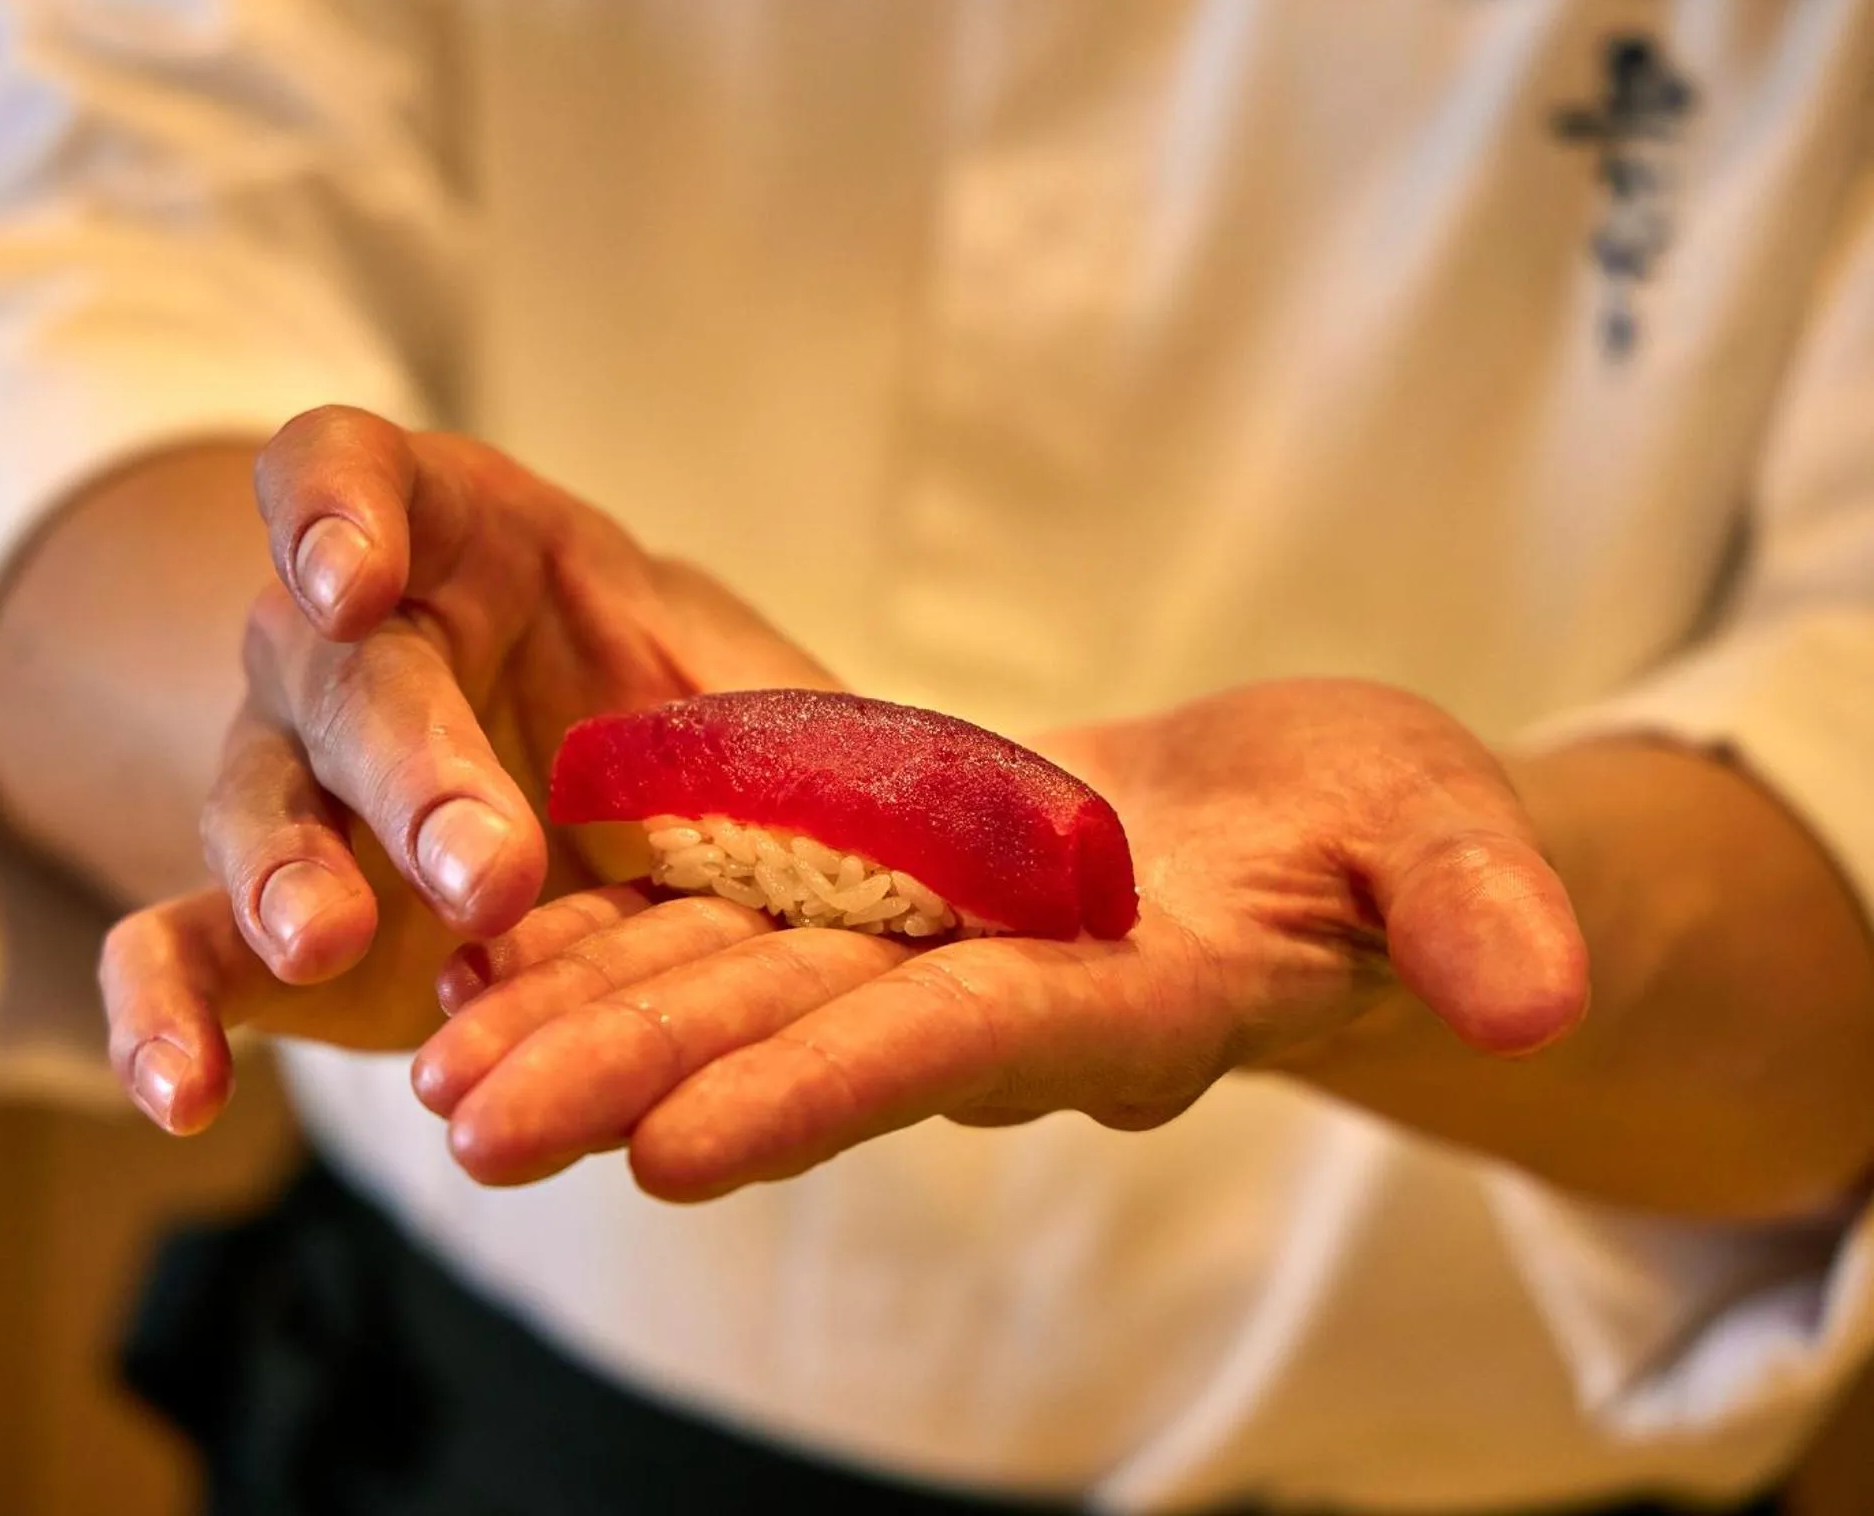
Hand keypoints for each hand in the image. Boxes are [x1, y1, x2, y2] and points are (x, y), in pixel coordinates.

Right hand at [100, 407, 832, 1133]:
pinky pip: (172, 951)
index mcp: (461, 544)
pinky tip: (186, 1097)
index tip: (357, 577)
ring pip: (251, 804)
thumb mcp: (754, 700)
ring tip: (329, 944)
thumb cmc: (689, 729)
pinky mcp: (261, 924)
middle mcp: (351, 647)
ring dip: (287, 876)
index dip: (336, 508)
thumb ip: (799, 725)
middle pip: (339, 672)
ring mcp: (295, 783)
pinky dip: (162, 1017)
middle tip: (491, 869)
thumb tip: (978, 806)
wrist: (609, 832)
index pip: (350, 468)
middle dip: (410, 765)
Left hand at [410, 680, 1589, 1199]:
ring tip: (434, 1071)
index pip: (953, 1048)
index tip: (682, 1148)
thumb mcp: (1439, 827)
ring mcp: (911, 946)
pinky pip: (724, 913)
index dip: (825, 1089)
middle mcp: (982, 995)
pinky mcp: (867, 887)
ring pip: (729, 987)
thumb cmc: (1370, 827)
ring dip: (586, 1024)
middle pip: (795, 1036)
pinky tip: (488, 958)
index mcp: (1109, 996)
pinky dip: (611, 937)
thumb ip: (1472, 903)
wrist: (1281, 829)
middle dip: (640, 1076)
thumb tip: (1540, 988)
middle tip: (471, 1125)